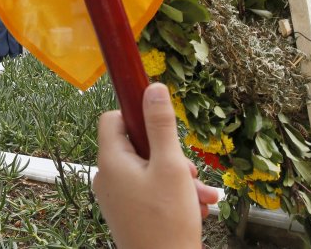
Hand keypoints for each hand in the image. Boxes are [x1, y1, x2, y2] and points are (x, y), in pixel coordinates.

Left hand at [93, 84, 211, 248]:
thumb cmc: (167, 221)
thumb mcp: (171, 166)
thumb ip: (161, 125)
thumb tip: (152, 88)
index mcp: (111, 161)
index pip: (113, 118)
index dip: (137, 115)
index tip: (162, 123)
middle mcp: (108, 177)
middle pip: (136, 146)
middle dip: (170, 155)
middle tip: (190, 171)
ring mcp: (117, 197)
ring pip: (149, 171)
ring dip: (178, 178)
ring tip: (202, 194)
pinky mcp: (128, 213)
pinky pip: (149, 191)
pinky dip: (173, 195)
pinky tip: (196, 208)